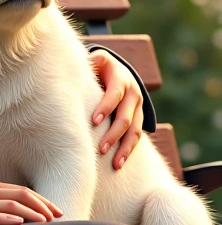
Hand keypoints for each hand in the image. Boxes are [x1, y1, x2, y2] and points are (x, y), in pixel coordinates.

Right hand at [0, 179, 62, 224]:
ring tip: (46, 223)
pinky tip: (19, 224)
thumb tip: (12, 219)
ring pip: (9, 204)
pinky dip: (6, 218)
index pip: (21, 191)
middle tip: (58, 218)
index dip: (41, 200)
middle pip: (20, 194)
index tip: (57, 212)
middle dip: (42, 205)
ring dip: (31, 213)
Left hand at [89, 50, 144, 169]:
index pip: (115, 95)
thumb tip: (84, 63)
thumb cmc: (98, 67)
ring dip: (124, 148)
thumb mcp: (96, 61)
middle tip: (100, 149)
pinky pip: (136, 137)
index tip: (94, 122)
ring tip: (114, 164)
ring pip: (135, 130)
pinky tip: (119, 163)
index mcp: (121, 78)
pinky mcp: (139, 118)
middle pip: (126, 117)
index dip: (105, 107)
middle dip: (113, 134)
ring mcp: (138, 107)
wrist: (116, 70)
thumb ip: (91, 63)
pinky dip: (128, 150)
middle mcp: (133, 93)